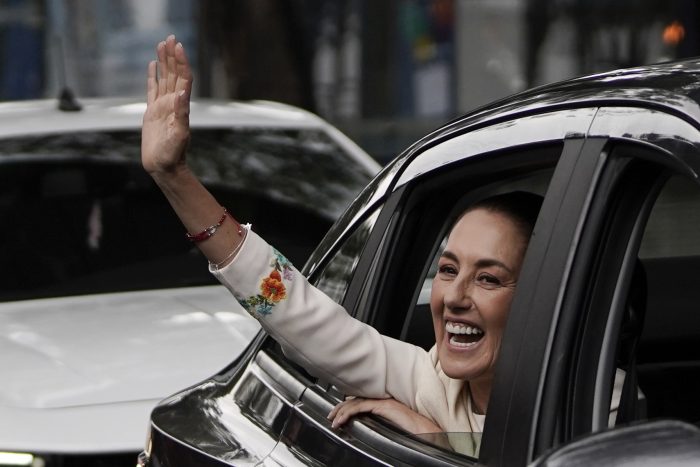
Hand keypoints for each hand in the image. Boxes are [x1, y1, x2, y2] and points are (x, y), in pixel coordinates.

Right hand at [142, 34, 192, 175]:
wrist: (164, 166)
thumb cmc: (173, 154)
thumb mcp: (179, 134)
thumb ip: (181, 113)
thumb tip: (181, 93)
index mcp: (180, 106)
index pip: (183, 78)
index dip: (181, 62)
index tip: (178, 46)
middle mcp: (173, 103)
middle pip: (174, 74)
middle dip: (173, 56)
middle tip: (170, 37)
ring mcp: (163, 106)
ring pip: (164, 78)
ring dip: (164, 62)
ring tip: (162, 44)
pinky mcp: (153, 112)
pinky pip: (152, 89)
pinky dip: (153, 76)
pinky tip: (153, 66)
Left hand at [328, 397, 442, 433]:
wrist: (429, 433)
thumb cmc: (416, 433)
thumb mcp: (394, 429)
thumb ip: (382, 426)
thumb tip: (370, 430)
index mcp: (386, 405)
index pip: (363, 402)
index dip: (349, 407)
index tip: (339, 415)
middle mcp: (384, 401)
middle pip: (357, 400)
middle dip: (341, 408)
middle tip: (331, 416)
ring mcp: (384, 402)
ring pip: (356, 402)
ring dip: (342, 411)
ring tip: (333, 420)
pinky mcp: (384, 406)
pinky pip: (361, 407)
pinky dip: (348, 412)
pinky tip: (342, 419)